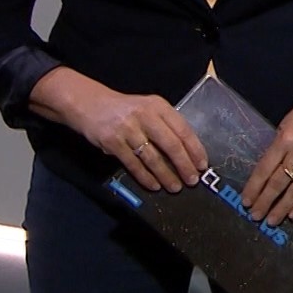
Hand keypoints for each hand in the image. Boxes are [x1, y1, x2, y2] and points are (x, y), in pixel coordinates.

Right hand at [65, 87, 209, 193]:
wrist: (90, 105)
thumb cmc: (126, 110)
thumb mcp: (148, 109)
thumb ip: (166, 125)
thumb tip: (188, 153)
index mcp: (158, 106)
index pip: (183, 129)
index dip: (195, 149)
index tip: (202, 165)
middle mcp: (145, 115)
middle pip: (171, 144)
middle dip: (184, 165)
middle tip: (192, 180)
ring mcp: (128, 129)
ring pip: (153, 157)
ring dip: (166, 175)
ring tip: (175, 187)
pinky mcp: (113, 142)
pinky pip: (133, 164)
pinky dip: (145, 177)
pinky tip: (154, 185)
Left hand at [241, 63, 292, 226]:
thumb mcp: (286, 124)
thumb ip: (277, 147)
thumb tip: (266, 173)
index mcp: (285, 138)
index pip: (265, 168)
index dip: (254, 187)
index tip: (246, 201)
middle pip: (279, 182)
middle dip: (265, 201)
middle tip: (256, 216)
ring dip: (283, 207)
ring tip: (272, 219)